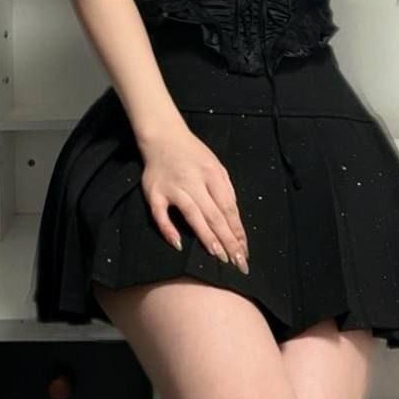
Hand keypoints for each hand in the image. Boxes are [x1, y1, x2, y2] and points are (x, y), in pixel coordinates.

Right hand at [139, 127, 249, 272]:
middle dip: (227, 240)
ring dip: (206, 235)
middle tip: (237, 262)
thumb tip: (234, 217)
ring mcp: (173, 187)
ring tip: (218, 255)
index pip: (228, 207)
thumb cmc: (193, 154)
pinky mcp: (154, 193)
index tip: (244, 251)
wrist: (163, 136)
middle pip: (214, 214)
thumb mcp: (216, 165)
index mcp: (212, 174)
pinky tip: (178, 244)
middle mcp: (194, 181)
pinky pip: (160, 213)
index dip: (237, 231)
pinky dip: (168, 228)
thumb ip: (226, 189)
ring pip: (192, 214)